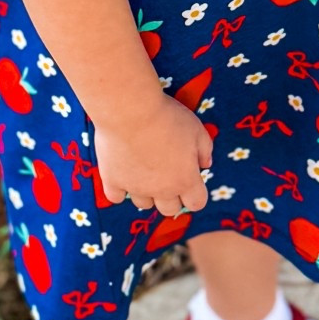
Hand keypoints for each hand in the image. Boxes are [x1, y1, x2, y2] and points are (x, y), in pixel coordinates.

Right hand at [94, 94, 212, 217]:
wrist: (130, 110)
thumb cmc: (167, 117)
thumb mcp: (196, 129)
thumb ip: (205, 150)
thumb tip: (205, 164)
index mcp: (185, 180)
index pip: (196, 203)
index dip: (195, 193)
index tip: (190, 178)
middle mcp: (161, 190)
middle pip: (169, 209)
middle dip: (171, 195)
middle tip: (166, 173)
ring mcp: (135, 188)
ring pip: (143, 203)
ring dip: (146, 191)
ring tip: (143, 169)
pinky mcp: (112, 180)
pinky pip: (116, 197)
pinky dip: (119, 189)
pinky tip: (122, 173)